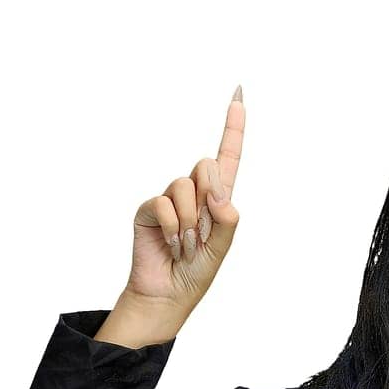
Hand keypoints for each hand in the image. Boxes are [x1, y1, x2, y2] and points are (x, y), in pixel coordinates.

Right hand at [121, 86, 245, 319]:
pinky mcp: (149, 209)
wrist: (167, 293)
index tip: (238, 95)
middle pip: (206, 165)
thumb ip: (227, 218)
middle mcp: (194, 193)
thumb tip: (217, 192)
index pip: (228, 157)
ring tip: (186, 245)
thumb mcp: (222, 248)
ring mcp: (169, 199)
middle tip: (203, 230)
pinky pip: (164, 204)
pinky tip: (171, 244)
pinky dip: (172, 228)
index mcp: (217, 199)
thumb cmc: (196, 272)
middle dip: (209, 195)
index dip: (233, 127)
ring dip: (190, 222)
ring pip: (184, 185)